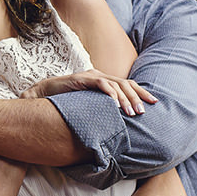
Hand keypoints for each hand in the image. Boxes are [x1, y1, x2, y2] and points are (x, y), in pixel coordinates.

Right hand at [21, 70, 156, 116]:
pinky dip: (110, 94)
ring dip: (126, 99)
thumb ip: (101, 106)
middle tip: (143, 112)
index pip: (127, 84)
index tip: (154, 102)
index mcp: (103, 81)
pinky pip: (101, 84)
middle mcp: (100, 75)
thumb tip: (116, 120)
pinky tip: (116, 104)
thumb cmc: (65, 101)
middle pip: (126, 84)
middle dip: (137, 97)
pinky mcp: (82, 79)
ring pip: (116, 85)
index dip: (141, 92)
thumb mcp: (88, 104)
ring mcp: (91, 76)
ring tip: (132, 112)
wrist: (43, 93)